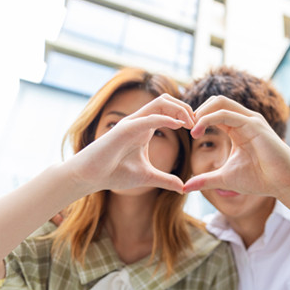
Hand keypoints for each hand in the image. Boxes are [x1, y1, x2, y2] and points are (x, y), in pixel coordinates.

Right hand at [69, 95, 194, 193]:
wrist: (90, 176)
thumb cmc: (114, 173)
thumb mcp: (147, 177)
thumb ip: (165, 180)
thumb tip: (182, 187)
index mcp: (145, 129)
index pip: (169, 112)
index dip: (186, 117)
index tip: (198, 130)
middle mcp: (140, 121)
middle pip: (167, 101)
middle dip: (186, 108)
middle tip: (198, 124)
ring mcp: (132, 122)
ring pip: (160, 103)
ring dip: (179, 110)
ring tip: (191, 124)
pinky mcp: (125, 129)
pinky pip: (148, 118)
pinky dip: (165, 119)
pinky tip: (178, 125)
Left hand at [183, 96, 289, 198]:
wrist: (283, 184)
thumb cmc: (259, 179)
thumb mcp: (225, 178)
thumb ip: (205, 180)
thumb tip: (185, 187)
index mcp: (237, 128)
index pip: (213, 112)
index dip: (196, 118)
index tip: (182, 131)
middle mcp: (244, 120)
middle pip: (215, 101)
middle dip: (196, 110)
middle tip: (183, 126)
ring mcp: (250, 120)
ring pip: (219, 102)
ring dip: (200, 112)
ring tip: (190, 128)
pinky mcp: (254, 125)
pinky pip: (226, 114)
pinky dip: (208, 119)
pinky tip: (197, 132)